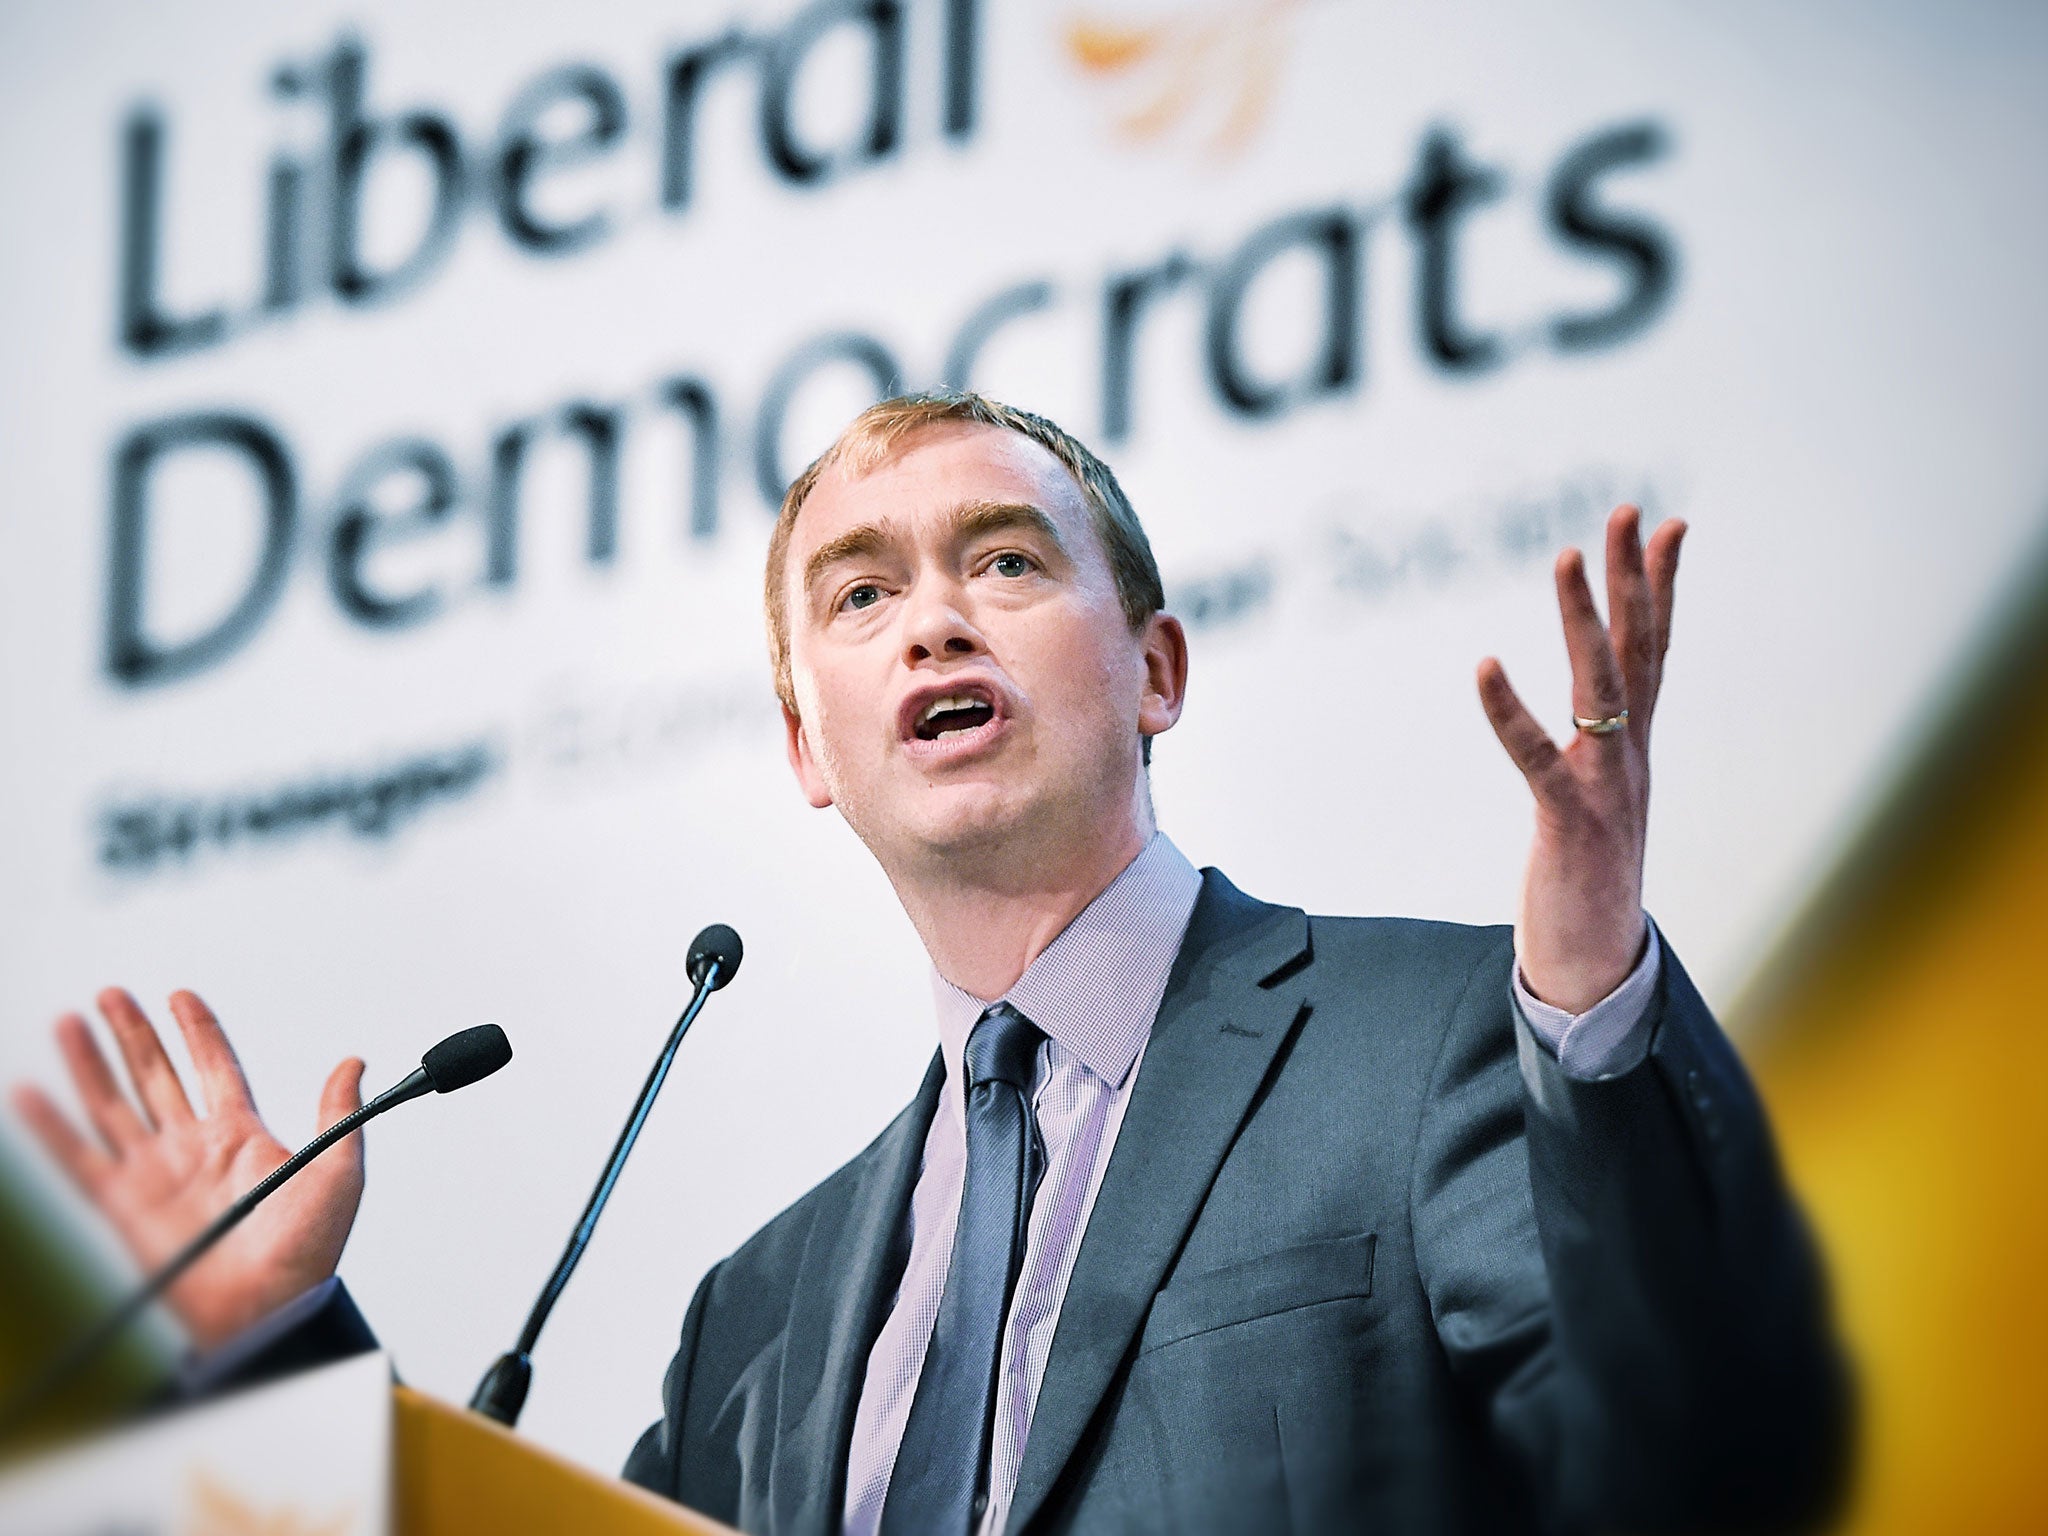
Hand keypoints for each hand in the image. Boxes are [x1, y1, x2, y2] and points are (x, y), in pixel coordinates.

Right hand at [8, 989, 366, 1351]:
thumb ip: (339, 1112)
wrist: (269, 1308)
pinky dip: (51, 1126)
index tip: (181, 996)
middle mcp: (191, 1149)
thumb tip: (354, 1062)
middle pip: (154, 1076)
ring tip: (73, 1020)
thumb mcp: (338, 1171)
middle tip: (113, 994)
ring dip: (91, 1063)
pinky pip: (78, 1157)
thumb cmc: (307, 1251)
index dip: (197, 1030)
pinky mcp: (122, 1205)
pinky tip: (31, 1093)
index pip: (214, 1067)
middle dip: (133, 1034)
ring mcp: (154, 1174)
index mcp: (241, 1136)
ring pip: (113, 1104)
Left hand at [1477, 505, 1685, 1012]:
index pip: (1654, 650)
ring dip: (1583, 618)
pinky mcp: (1570, 823)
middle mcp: (1630, 756)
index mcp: (1633, 747)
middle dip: (1633, 576)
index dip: (1660, 586)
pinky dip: (1510, 712)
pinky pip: (1537, 757)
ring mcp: (1606, 787)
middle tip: (1628, 509)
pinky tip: (1484, 668)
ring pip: (1600, 686)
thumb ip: (1597, 749)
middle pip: (1638, 649)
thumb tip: (1597, 712)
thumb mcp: (1599, 799)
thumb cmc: (1589, 881)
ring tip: (1567, 556)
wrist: (1597, 966)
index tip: (1664, 524)